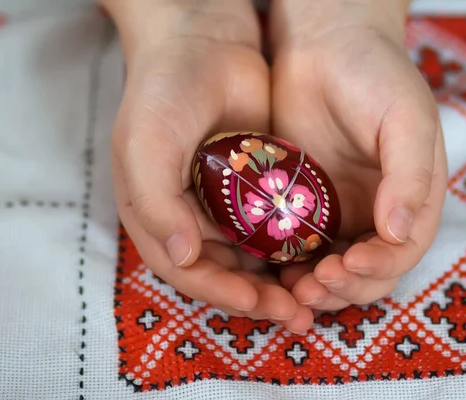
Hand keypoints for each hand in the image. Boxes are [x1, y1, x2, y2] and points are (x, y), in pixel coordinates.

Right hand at [102, 0, 313, 331]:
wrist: (205, 40)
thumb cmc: (163, 91)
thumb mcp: (146, 142)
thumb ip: (155, 201)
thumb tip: (183, 257)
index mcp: (156, 215)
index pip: (187, 272)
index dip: (220, 293)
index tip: (258, 303)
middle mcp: (190, 217)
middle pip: (224, 273)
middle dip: (257, 298)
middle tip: (296, 313)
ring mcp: (224, 204)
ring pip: (253, 257)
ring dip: (280, 280)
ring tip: (313, 297)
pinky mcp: (256, 187)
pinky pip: (275, 227)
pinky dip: (293, 247)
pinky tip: (320, 258)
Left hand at [269, 0, 447, 308]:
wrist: (324, 44)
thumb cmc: (375, 73)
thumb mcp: (405, 118)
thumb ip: (411, 175)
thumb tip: (400, 232)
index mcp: (411, 198)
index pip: (401, 252)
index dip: (377, 268)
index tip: (347, 265)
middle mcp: (375, 212)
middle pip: (365, 273)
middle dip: (342, 287)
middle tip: (311, 287)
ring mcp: (337, 210)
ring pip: (328, 267)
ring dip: (313, 286)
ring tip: (290, 290)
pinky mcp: (301, 203)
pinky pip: (294, 245)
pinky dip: (286, 265)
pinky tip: (269, 269)